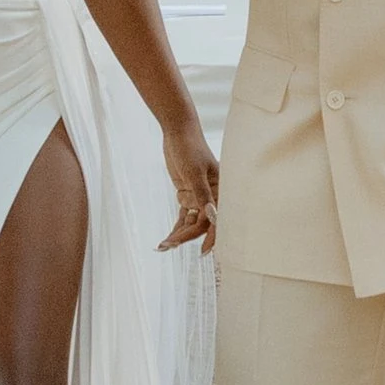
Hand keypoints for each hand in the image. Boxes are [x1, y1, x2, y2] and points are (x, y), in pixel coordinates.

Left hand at [158, 111, 218, 252]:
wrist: (177, 132)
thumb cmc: (190, 148)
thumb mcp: (195, 171)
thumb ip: (202, 195)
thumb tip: (212, 217)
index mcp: (221, 190)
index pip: (218, 217)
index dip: (213, 235)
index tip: (204, 252)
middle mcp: (213, 196)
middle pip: (202, 223)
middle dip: (187, 235)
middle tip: (169, 245)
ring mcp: (199, 197)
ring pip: (191, 222)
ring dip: (179, 234)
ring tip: (163, 246)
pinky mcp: (188, 196)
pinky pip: (183, 217)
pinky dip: (176, 227)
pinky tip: (165, 240)